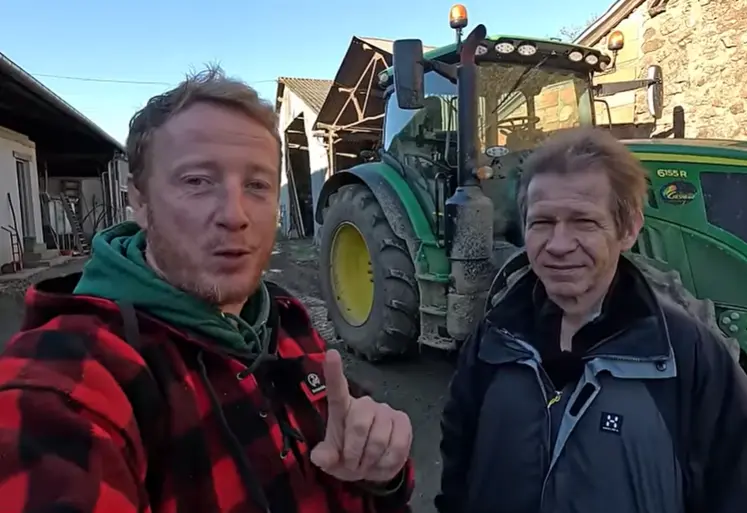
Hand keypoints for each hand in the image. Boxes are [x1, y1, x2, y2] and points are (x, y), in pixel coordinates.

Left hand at [310, 349, 411, 482]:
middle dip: (354, 453)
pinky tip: (382, 464)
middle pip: (358, 425)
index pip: (337, 388)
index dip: (334, 372)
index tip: (331, 353)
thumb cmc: (347, 456)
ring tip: (367, 465)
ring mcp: (385, 411)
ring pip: (378, 439)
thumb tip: (320, 457)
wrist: (372, 467)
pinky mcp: (403, 421)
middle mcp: (364, 404)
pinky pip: (397, 446)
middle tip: (353, 466)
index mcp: (341, 409)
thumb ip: (325, 457)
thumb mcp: (332, 460)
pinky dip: (387, 463)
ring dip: (370, 461)